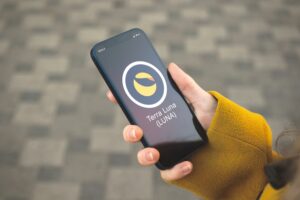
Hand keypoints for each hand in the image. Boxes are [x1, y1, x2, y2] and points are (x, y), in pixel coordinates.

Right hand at [106, 63, 216, 180]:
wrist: (230, 138)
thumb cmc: (213, 117)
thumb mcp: (200, 99)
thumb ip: (186, 84)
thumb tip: (171, 66)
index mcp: (160, 114)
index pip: (136, 109)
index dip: (122, 101)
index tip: (113, 93)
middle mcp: (160, 133)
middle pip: (135, 134)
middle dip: (129, 133)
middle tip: (137, 131)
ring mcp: (166, 149)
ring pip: (145, 155)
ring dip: (145, 155)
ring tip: (155, 153)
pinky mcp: (176, 165)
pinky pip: (168, 172)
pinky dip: (174, 171)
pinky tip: (187, 164)